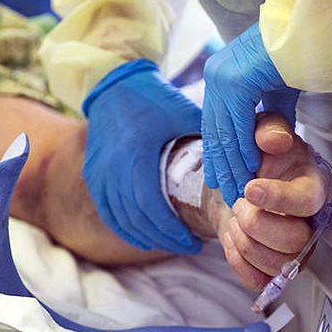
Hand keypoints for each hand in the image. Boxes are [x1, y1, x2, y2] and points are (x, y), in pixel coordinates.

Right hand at [83, 60, 201, 253]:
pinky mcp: (92, 175)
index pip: (152, 207)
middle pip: (138, 219)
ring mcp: (98, 174)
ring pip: (122, 220)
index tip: (195, 242)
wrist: (112, 84)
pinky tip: (145, 239)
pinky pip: (108, 213)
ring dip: (148, 237)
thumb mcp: (183, 113)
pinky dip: (126, 230)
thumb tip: (239, 161)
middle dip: (165, 239)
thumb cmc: (153, 97)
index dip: (172, 231)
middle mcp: (112, 169)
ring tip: (173, 243)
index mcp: (136, 156)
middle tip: (190, 246)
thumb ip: (208, 138)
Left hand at [202, 23, 299, 205]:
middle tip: (228, 193)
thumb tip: (269, 140)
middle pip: (215, 130)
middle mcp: (215, 74)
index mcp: (220, 74)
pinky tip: (251, 168)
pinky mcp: (236, 81)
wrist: (311, 30)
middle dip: (222, 165)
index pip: (215, 123)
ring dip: (233, 164)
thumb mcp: (278, 91)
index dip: (218, 154)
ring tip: (239, 189)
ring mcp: (223, 76)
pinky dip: (244, 148)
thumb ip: (270, 115)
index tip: (221, 179)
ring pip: (225, 131)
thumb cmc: (299, 55)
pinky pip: (238, 124)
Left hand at [218, 113, 327, 290]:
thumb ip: (270, 130)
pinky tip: (234, 236)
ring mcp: (294, 251)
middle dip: (256, 223)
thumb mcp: (264, 133)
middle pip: (294, 242)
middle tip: (240, 202)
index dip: (278, 199)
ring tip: (236, 218)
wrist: (241, 181)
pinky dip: (236, 259)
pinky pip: (258, 279)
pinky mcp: (274, 269)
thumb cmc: (261, 158)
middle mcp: (310, 224)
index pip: (307, 202)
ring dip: (244, 241)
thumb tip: (273, 139)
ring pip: (275, 264)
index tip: (250, 188)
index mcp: (314, 188)